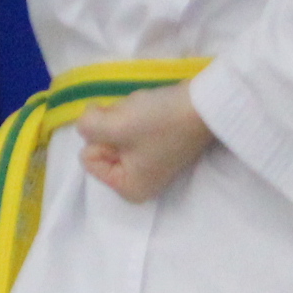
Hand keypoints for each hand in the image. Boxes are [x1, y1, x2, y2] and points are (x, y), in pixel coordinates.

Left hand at [74, 84, 216, 202]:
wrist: (207, 103)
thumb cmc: (161, 120)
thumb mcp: (114, 124)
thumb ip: (86, 125)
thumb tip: (88, 117)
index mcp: (128, 189)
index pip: (88, 156)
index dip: (103, 136)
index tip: (130, 131)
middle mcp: (138, 182)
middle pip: (100, 145)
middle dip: (113, 126)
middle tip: (140, 120)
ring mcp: (149, 163)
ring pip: (113, 133)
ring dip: (124, 116)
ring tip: (150, 114)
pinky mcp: (158, 145)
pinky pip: (129, 129)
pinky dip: (136, 115)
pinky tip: (155, 112)